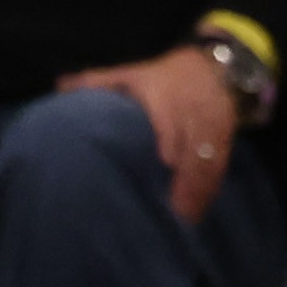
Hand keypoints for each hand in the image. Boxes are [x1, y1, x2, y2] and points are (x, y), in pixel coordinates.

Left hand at [59, 44, 241, 225]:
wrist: (210, 68)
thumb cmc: (159, 78)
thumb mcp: (129, 74)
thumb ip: (96, 83)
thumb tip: (60, 87)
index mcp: (165, 92)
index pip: (171, 114)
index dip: (171, 136)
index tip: (166, 161)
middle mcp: (192, 107)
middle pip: (194, 141)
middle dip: (188, 175)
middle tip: (173, 208)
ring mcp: (213, 122)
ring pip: (211, 156)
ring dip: (200, 188)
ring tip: (184, 218)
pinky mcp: (227, 137)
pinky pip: (221, 165)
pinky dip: (210, 189)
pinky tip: (197, 213)